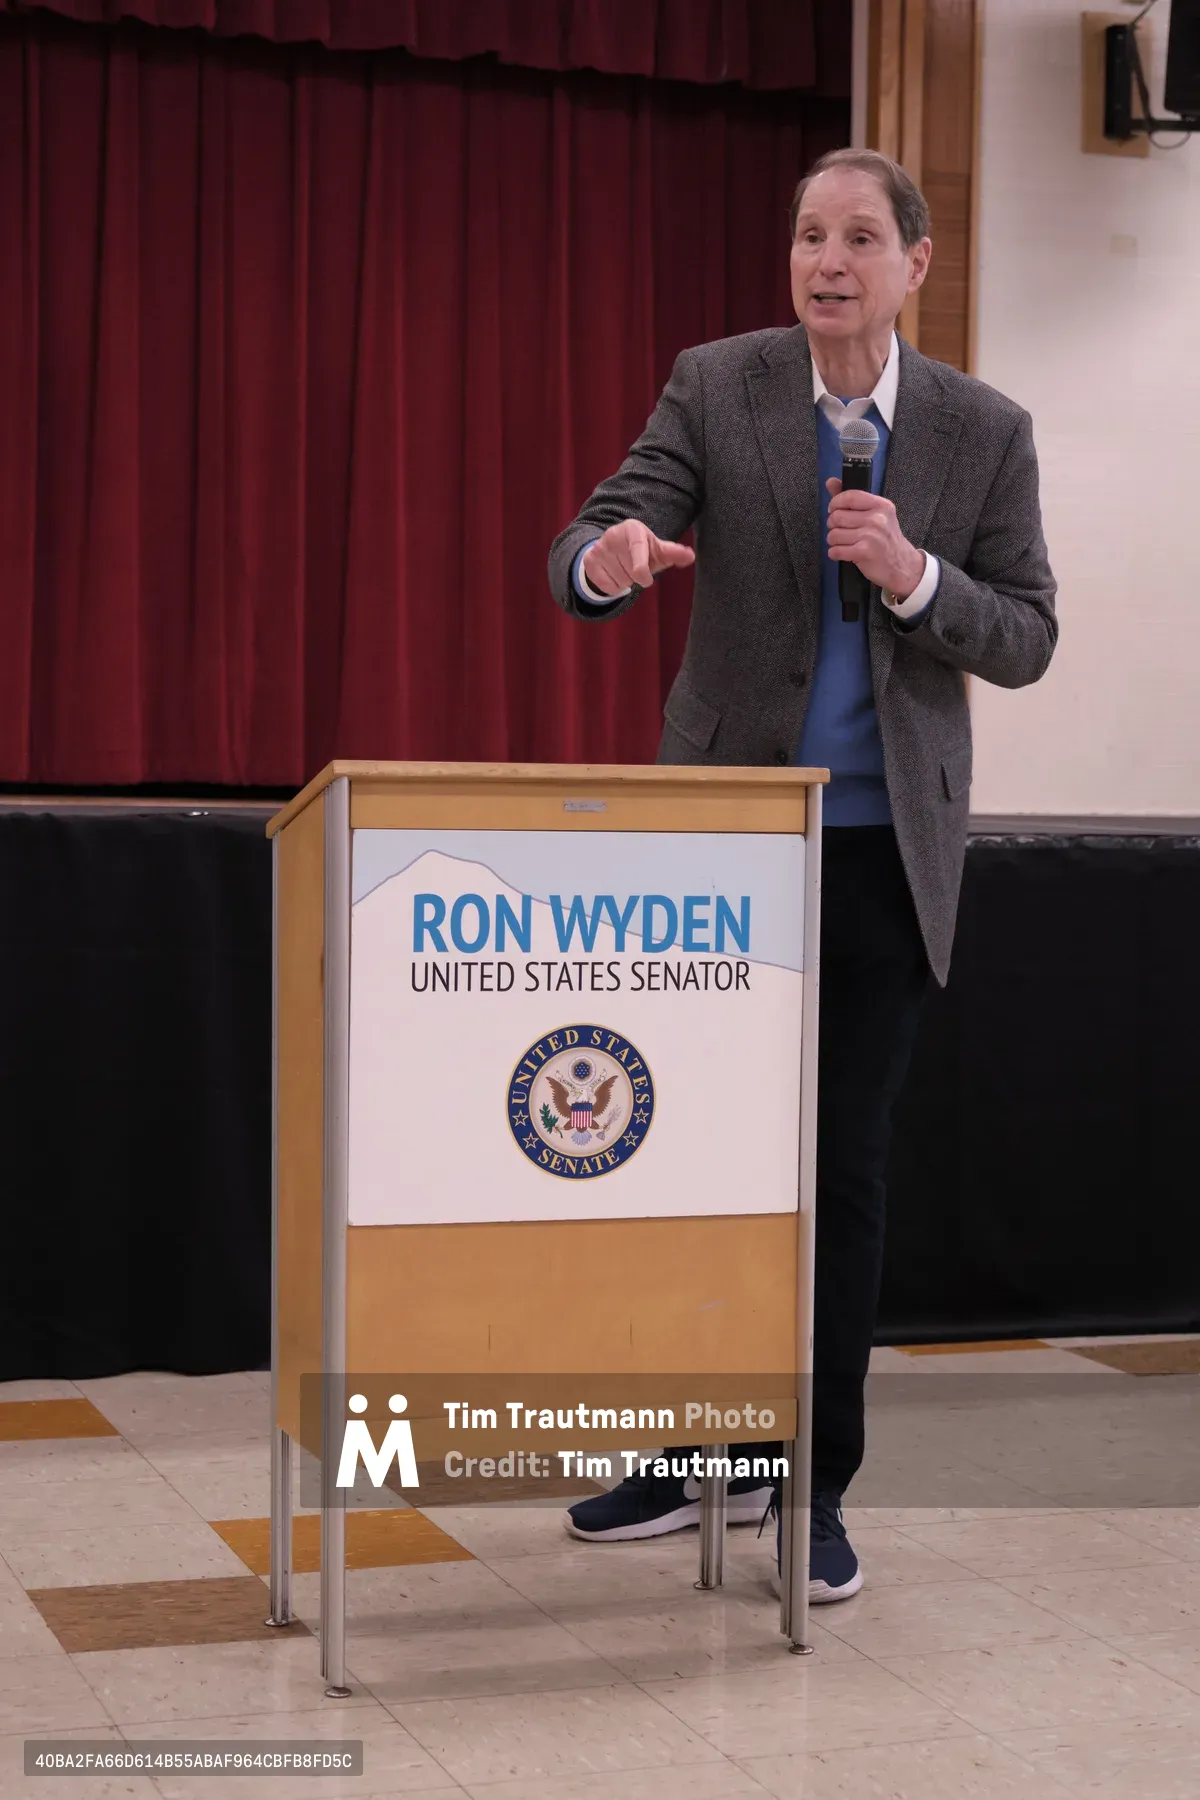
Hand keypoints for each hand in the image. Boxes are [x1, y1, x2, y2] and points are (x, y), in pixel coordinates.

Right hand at [581, 520, 694, 594]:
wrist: (613, 549)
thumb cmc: (643, 550)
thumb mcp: (658, 550)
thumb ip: (674, 553)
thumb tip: (690, 556)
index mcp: (633, 529)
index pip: (637, 548)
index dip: (642, 568)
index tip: (647, 581)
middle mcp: (613, 534)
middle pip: (630, 572)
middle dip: (637, 577)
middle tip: (635, 567)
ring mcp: (599, 547)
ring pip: (619, 580)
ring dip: (626, 582)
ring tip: (624, 569)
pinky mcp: (589, 561)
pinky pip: (606, 586)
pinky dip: (614, 587)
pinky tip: (614, 574)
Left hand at [825, 479, 924, 597]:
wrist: (902, 566)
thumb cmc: (886, 540)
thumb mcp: (876, 515)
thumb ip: (852, 499)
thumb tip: (830, 482)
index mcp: (881, 505)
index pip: (849, 496)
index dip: (835, 503)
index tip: (834, 510)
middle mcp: (877, 518)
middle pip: (837, 516)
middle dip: (833, 526)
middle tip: (842, 531)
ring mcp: (870, 535)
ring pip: (833, 534)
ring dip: (834, 542)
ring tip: (845, 543)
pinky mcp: (864, 552)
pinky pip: (836, 550)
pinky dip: (835, 554)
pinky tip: (844, 553)